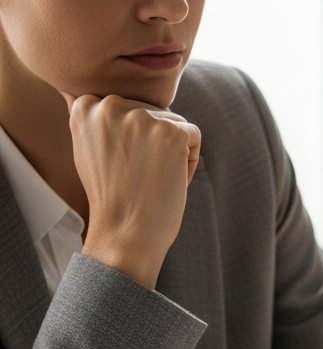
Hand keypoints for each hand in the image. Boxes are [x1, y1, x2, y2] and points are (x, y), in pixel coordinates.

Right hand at [63, 93, 200, 289]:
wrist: (125, 233)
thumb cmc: (113, 199)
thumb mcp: (89, 150)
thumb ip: (96, 121)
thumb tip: (104, 99)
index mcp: (86, 106)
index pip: (128, 108)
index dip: (134, 142)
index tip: (124, 168)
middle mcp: (109, 104)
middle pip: (152, 113)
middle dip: (154, 145)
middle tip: (140, 178)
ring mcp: (140, 117)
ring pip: (174, 123)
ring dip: (173, 152)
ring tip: (153, 179)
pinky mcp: (170, 132)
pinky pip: (194, 135)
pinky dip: (190, 161)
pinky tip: (171, 180)